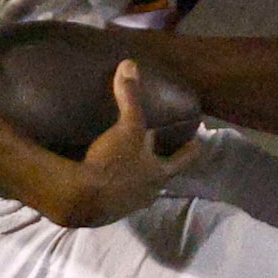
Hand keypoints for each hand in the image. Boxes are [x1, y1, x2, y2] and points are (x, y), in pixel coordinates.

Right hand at [61, 59, 200, 226]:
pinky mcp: (105, 212)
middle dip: (159, 165)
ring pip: (137, 189)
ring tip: (129, 164)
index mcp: (160, 174)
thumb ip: (130, 99)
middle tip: (158, 152)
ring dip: (135, 178)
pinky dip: (112, 187)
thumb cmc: (113, 164)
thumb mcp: (126, 128)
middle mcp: (148, 193)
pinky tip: (103, 179)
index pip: (184, 160)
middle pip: (160, 177)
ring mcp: (127, 206)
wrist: (79, 199)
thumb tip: (131, 65)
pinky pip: (113, 197)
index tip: (198, 143)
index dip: (191, 150)